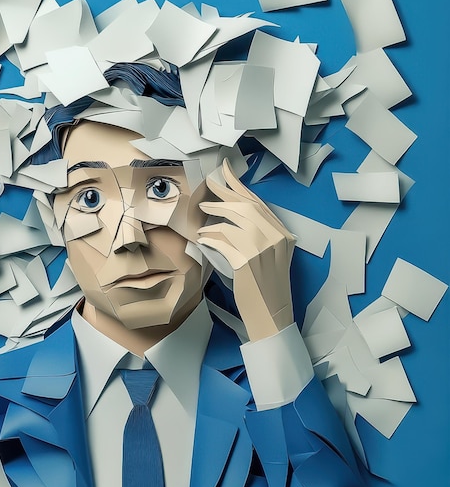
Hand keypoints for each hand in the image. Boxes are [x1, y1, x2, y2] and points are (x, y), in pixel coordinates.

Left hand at [196, 159, 295, 341]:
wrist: (271, 315)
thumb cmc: (267, 288)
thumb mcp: (272, 257)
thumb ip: (262, 236)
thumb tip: (233, 216)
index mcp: (284, 235)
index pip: (259, 203)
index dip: (239, 185)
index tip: (224, 171)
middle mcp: (276, 238)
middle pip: (247, 207)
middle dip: (224, 195)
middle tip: (208, 189)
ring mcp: (263, 249)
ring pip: (234, 221)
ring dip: (214, 217)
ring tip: (202, 216)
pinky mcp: (247, 262)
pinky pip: (223, 241)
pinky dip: (211, 238)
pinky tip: (202, 238)